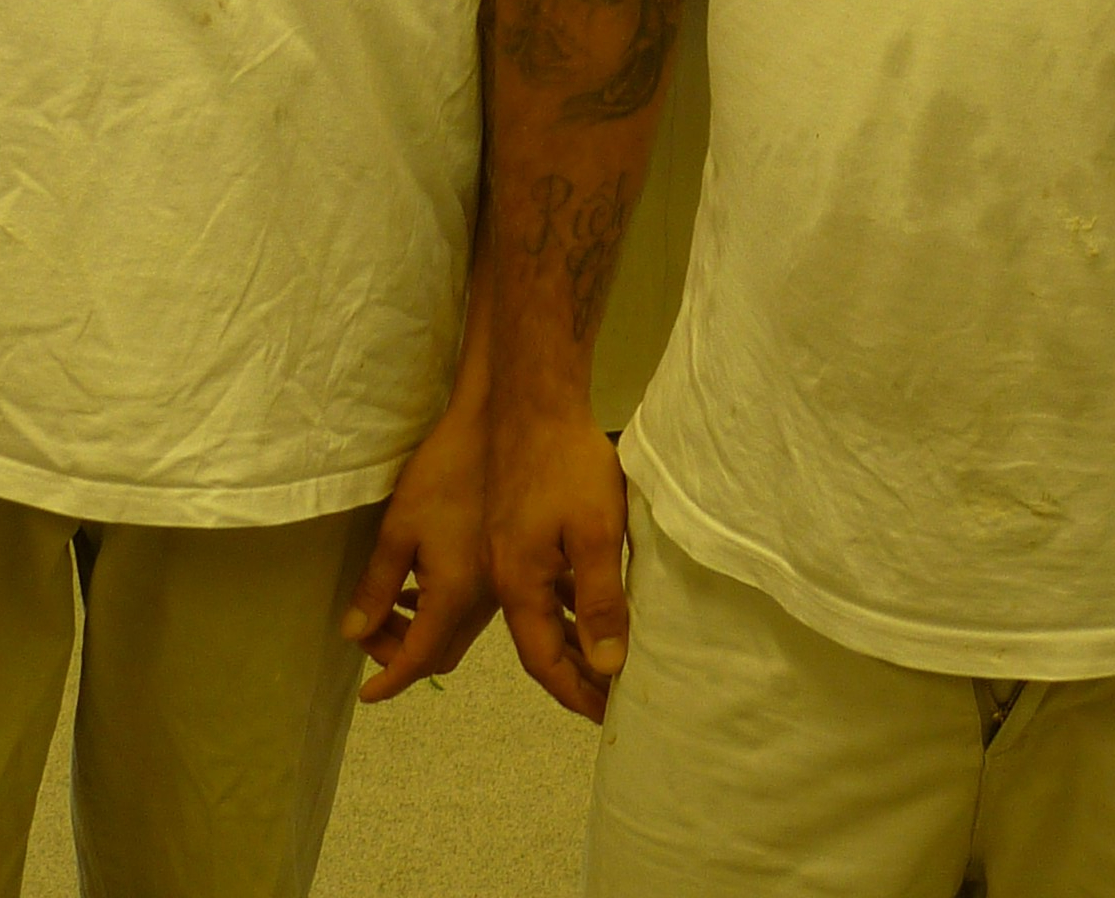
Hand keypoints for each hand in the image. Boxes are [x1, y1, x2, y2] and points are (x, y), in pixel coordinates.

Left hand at [340, 399, 498, 703]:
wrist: (496, 431)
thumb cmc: (443, 476)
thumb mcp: (399, 531)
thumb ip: (376, 588)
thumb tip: (354, 633)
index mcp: (455, 597)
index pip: (419, 660)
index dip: (389, 680)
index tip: (366, 694)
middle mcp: (482, 602)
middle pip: (438, 655)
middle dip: (399, 654)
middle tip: (368, 631)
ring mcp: (496, 586)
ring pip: (453, 635)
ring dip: (418, 632)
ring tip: (387, 604)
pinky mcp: (500, 568)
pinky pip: (465, 612)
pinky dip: (436, 613)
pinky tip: (416, 581)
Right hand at [487, 401, 628, 722]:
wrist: (530, 398)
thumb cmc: (567, 464)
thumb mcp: (596, 532)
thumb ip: (600, 599)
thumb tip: (607, 667)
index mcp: (518, 585)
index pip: (544, 661)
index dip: (575, 693)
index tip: (607, 715)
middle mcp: (502, 574)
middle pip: (536, 643)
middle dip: (573, 675)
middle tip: (611, 699)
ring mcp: (505, 549)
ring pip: (537, 613)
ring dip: (569, 640)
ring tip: (605, 661)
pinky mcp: (515, 526)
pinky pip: (540, 582)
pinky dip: (564, 604)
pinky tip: (587, 604)